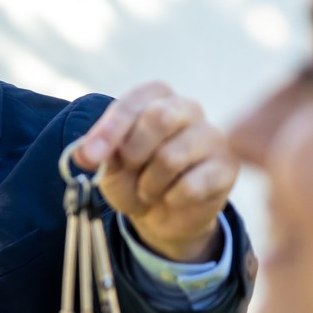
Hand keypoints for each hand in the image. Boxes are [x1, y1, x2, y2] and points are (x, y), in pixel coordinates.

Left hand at [74, 83, 238, 262]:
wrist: (163, 215)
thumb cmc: (135, 179)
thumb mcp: (110, 167)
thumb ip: (101, 155)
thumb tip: (85, 152)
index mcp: (157, 97)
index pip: (133, 102)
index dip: (109, 130)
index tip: (88, 158)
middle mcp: (188, 108)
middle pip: (159, 118)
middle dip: (133, 152)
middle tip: (130, 170)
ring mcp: (212, 136)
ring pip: (171, 157)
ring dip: (149, 184)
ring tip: (150, 189)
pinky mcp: (226, 167)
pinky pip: (189, 187)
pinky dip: (170, 199)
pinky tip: (172, 198)